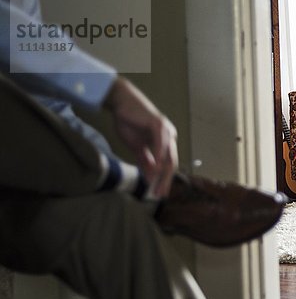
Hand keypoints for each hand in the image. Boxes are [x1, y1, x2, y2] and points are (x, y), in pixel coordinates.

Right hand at [104, 77, 177, 197]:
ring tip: (156, 186)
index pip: (168, 166)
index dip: (164, 180)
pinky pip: (160, 144)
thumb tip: (150, 178)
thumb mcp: (137, 147)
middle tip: (159, 194)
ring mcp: (166, 131)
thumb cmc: (129, 122)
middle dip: (165, 181)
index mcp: (166, 143)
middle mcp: (170, 137)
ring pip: (168, 156)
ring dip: (162, 173)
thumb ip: (145, 161)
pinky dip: (158, 157)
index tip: (159, 194)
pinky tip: (155, 168)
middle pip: (171, 164)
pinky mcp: (159, 124)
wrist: (121, 103)